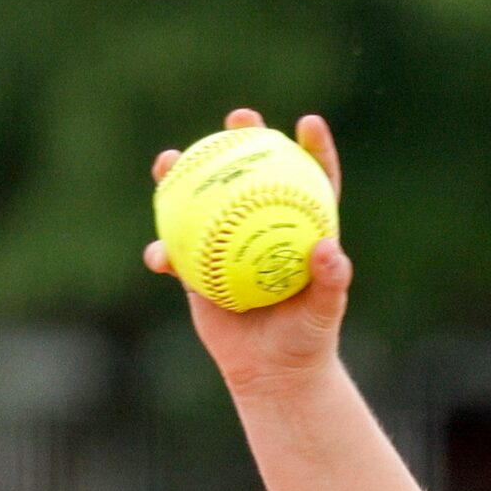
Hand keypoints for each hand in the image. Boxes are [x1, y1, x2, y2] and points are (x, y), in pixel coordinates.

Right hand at [144, 108, 351, 396]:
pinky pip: (174, 251)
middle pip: (250, 173)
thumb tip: (330, 248)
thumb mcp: (323, 313)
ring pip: (201, 199)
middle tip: (238, 118)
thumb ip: (330, 281)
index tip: (308, 122)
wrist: (273, 372)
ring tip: (169, 159)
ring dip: (181, 174)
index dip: (313, 148)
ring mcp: (225, 243)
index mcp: (300, 230)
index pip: (313, 180)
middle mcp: (261, 227)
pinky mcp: (197, 268)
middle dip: (242, 138)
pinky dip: (164, 251)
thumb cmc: (308, 340)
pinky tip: (159, 256)